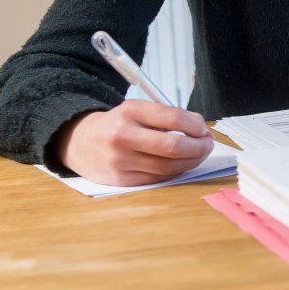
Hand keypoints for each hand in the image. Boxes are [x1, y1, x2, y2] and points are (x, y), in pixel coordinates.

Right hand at [54, 100, 214, 185]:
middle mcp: (123, 136)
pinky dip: (175, 171)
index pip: (174, 118)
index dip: (196, 126)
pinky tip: (181, 165)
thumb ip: (168, 116)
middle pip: (173, 147)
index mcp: (130, 111)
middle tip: (208, 145)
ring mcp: (121, 160)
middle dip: (199, 147)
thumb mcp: (138, 110)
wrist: (80, 142)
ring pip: (168, 167)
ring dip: (191, 161)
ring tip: (199, 154)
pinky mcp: (121, 179)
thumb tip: (200, 128)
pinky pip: (158, 178)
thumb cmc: (118, 124)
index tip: (204, 129)